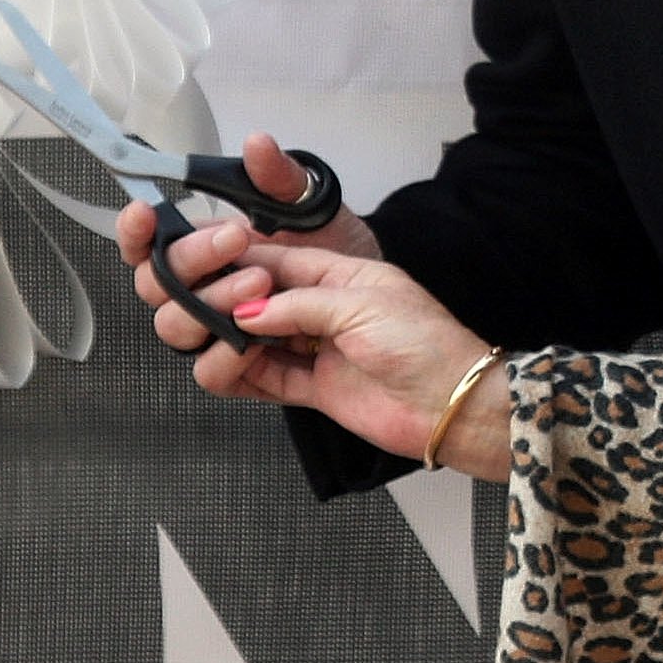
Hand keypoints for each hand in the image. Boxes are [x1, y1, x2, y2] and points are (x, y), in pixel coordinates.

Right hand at [117, 131, 381, 352]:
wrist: (392, 315)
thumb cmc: (352, 260)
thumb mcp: (321, 211)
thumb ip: (282, 179)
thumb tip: (256, 145)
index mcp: (220, 250)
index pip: (159, 242)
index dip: (140, 231)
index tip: (146, 213)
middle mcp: (214, 292)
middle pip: (159, 288)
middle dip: (189, 263)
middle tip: (237, 243)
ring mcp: (227, 333)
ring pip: (178, 331)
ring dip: (209, 306)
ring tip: (261, 287)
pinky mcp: (249, 374)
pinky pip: (212, 375)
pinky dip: (226, 359)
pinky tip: (258, 342)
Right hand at [191, 244, 509, 478]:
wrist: (451, 403)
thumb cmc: (425, 342)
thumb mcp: (362, 304)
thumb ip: (300, 304)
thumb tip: (246, 310)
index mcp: (337, 274)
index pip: (274, 259)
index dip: (238, 260)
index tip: (210, 263)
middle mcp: (319, 309)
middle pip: (251, 299)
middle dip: (226, 300)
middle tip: (224, 308)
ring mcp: (313, 350)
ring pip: (247, 341)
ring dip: (228, 341)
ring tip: (231, 340)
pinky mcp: (312, 389)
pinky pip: (259, 380)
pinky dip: (237, 374)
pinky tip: (231, 367)